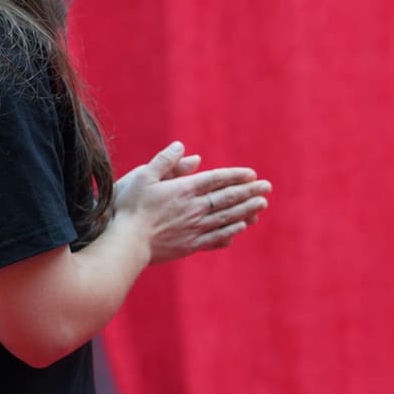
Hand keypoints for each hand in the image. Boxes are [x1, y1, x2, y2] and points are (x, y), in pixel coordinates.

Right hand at [112, 141, 272, 263]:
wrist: (125, 243)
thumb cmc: (128, 207)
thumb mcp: (143, 177)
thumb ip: (165, 161)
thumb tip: (183, 147)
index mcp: (184, 189)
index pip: (217, 179)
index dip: (236, 176)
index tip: (252, 174)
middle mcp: (195, 208)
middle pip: (228, 198)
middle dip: (250, 192)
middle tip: (268, 187)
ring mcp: (194, 228)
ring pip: (228, 217)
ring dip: (247, 210)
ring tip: (262, 205)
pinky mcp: (190, 245)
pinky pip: (217, 237)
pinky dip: (231, 230)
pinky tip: (241, 226)